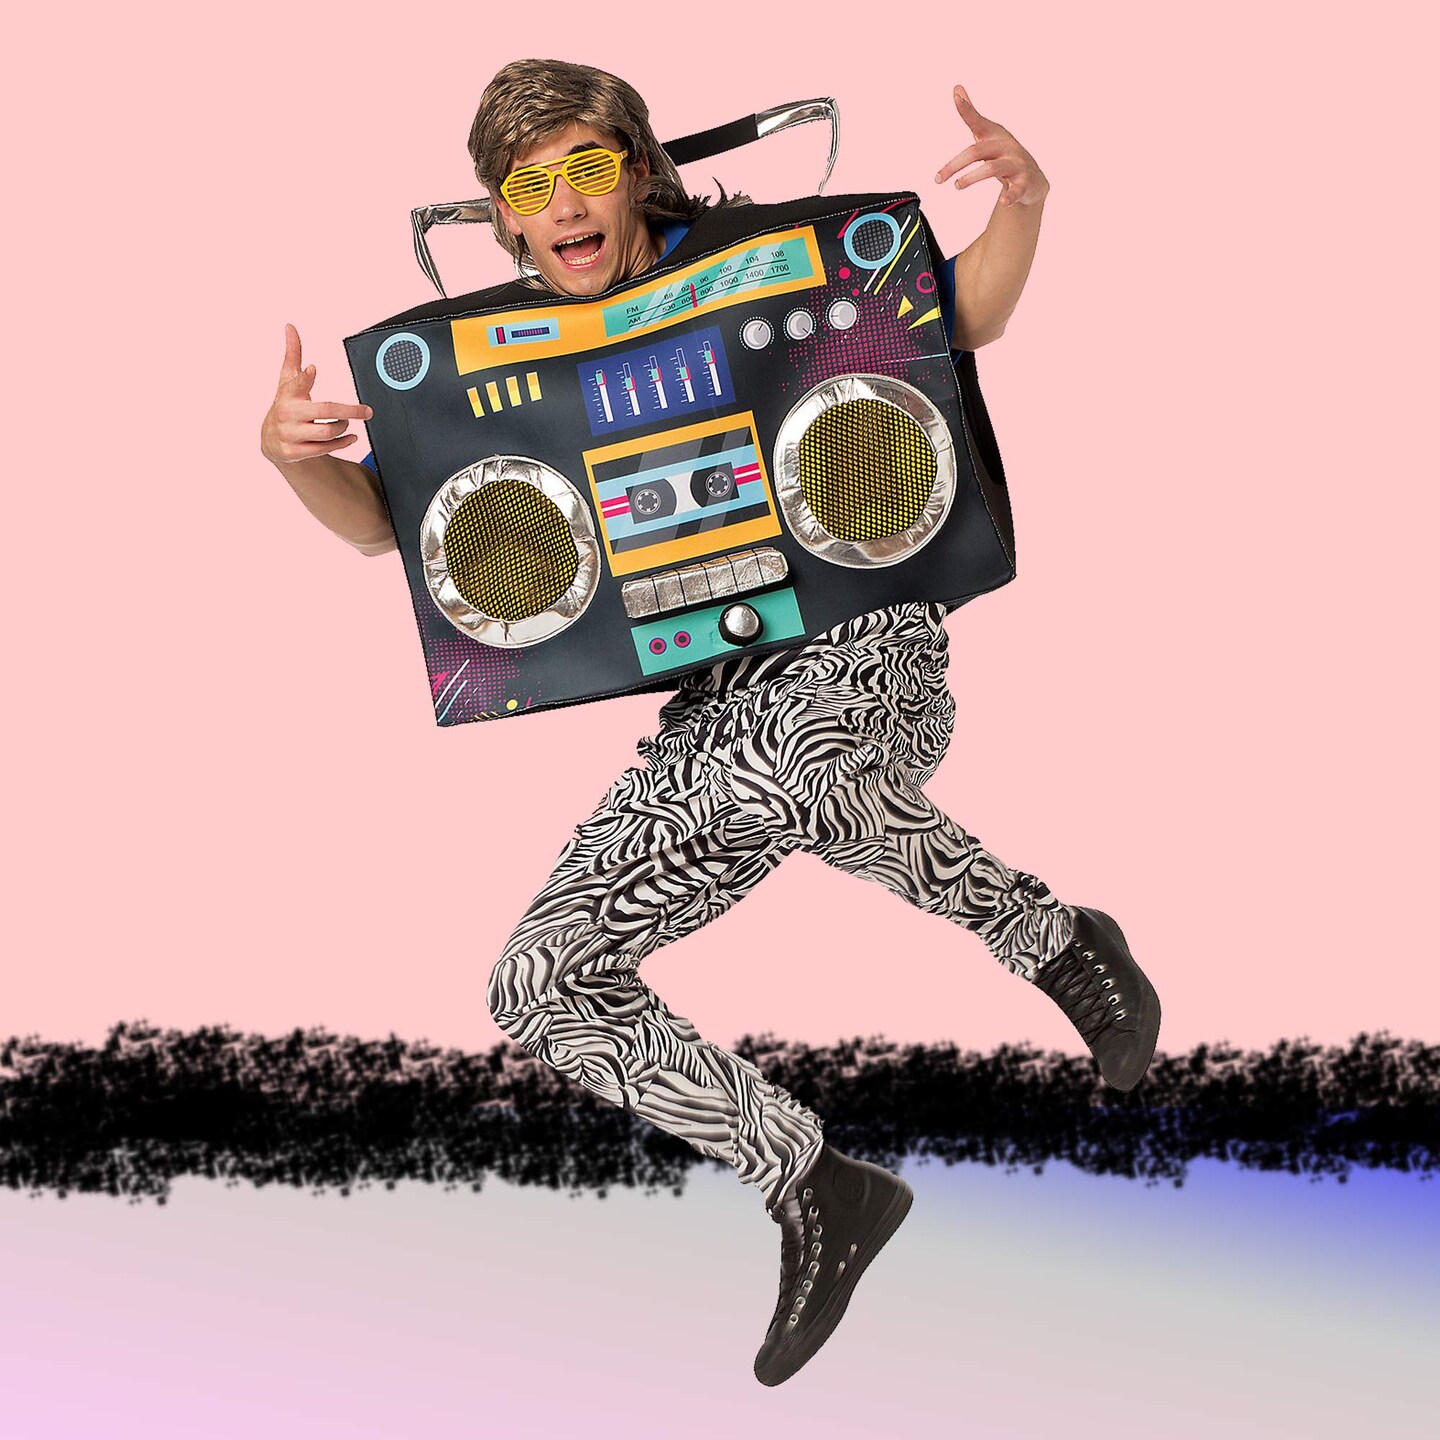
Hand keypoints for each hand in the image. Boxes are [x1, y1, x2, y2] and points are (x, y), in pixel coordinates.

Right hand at [260, 324, 373, 464]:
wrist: (270, 440)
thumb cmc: (286, 404)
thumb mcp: (287, 380)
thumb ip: (293, 354)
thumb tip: (290, 326)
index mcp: (287, 394)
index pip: (296, 384)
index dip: (305, 377)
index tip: (314, 369)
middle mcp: (287, 414)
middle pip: (325, 411)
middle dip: (350, 411)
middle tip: (368, 411)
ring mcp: (289, 435)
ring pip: (328, 432)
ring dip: (343, 427)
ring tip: (347, 423)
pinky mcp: (294, 453)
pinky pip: (324, 449)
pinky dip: (342, 443)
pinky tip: (351, 438)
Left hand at [933, 85, 1049, 207]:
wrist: (1032, 178)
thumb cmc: (1004, 153)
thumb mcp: (987, 133)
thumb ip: (971, 114)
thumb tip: (957, 88)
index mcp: (994, 135)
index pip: (978, 121)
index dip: (967, 110)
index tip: (956, 98)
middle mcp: (1006, 147)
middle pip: (978, 150)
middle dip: (956, 164)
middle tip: (938, 178)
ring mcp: (1016, 164)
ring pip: (993, 169)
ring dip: (973, 177)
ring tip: (957, 185)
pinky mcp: (1024, 183)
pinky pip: (1017, 190)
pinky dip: (1010, 196)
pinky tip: (1003, 202)